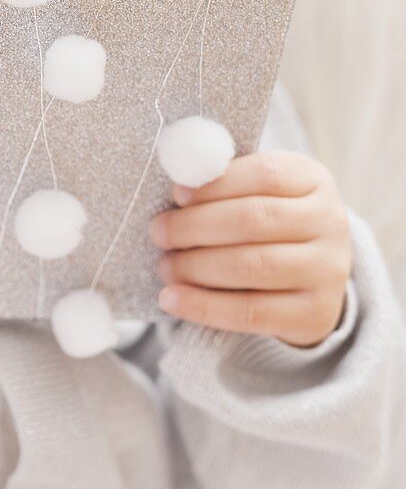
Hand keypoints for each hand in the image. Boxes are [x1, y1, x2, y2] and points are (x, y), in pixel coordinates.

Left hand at [149, 151, 352, 347]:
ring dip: (195, 266)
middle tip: (159, 233)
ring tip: (165, 266)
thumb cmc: (271, 223)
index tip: (176, 195)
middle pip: (253, 219)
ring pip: (250, 266)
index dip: (215, 183)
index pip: (264, 174)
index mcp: (313, 179)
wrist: (312, 277)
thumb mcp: (260, 191)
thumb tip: (179, 179)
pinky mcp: (315, 314)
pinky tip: (171, 299)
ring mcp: (327, 270)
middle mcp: (330, 222)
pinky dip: (203, 306)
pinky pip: (251, 312)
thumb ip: (226, 181)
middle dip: (195, 226)